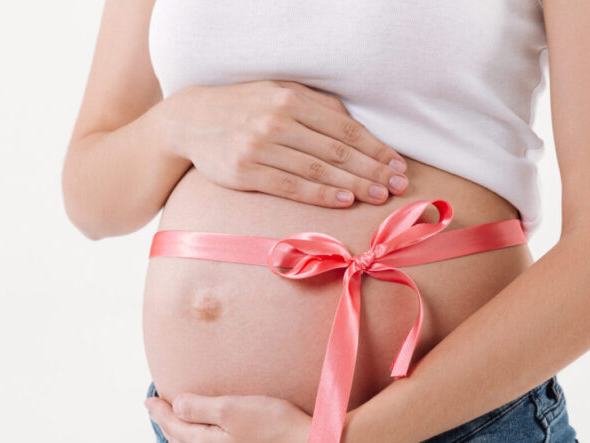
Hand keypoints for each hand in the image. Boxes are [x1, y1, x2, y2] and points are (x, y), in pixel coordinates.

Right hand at [160, 80, 408, 207]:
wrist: (190, 120)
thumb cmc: (244, 107)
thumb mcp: (279, 93)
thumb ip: (317, 106)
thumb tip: (356, 127)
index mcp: (291, 99)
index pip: (345, 128)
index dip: (376, 148)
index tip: (398, 165)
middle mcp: (278, 121)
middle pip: (337, 151)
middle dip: (373, 170)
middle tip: (399, 186)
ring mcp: (261, 147)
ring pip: (318, 170)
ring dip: (354, 185)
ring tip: (379, 195)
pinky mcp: (246, 171)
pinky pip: (292, 187)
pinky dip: (321, 195)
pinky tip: (344, 201)